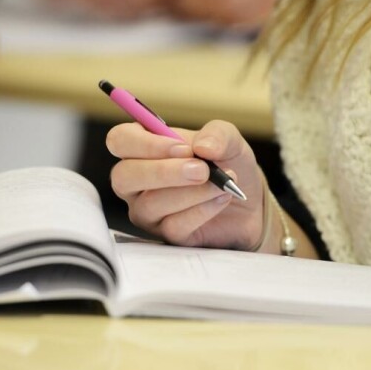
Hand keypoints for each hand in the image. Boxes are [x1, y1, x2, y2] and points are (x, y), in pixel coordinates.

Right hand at [106, 120, 266, 248]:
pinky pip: (173, 226)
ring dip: (191, 192)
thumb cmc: (228, 166)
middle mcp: (137, 182)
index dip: (145, 144)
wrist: (250, 203)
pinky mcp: (167, 235)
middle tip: (202, 170)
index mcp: (143, 149)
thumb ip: (218, 134)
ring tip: (222, 183)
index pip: (120, 140)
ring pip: (151, 204)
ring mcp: (148, 211)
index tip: (183, 148)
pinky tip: (221, 199)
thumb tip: (202, 146)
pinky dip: (202, 210)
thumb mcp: (230, 141)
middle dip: (163, 172)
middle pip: (123, 177)